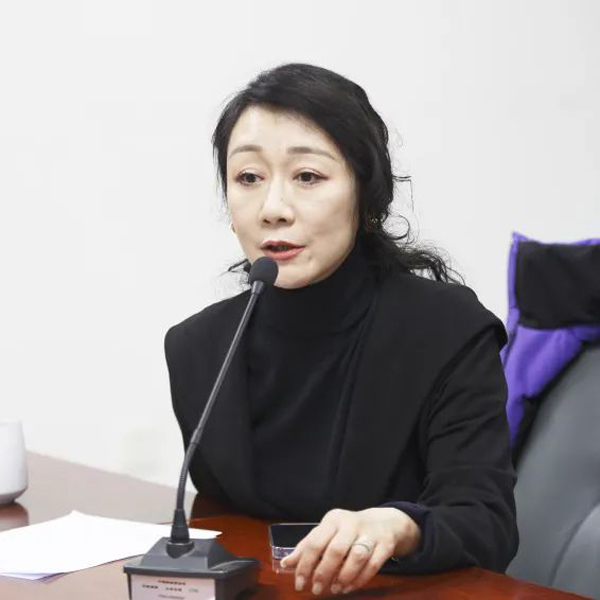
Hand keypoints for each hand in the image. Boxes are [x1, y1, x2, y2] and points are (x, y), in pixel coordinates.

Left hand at [280, 507, 420, 594]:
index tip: (299, 584)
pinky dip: (360, 579)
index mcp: (333, 519)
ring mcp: (370, 533)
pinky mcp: (385, 545)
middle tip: (317, 589)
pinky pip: (373, 565)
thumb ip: (307, 547)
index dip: (305, 565)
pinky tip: (349, 587)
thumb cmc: (348, 530)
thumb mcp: (327, 532)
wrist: (384, 523)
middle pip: (336, 550)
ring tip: (335, 589)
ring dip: (344, 577)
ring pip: (356, 556)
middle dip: (324, 573)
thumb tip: (286, 564)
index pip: (315, 542)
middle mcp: (351, 523)